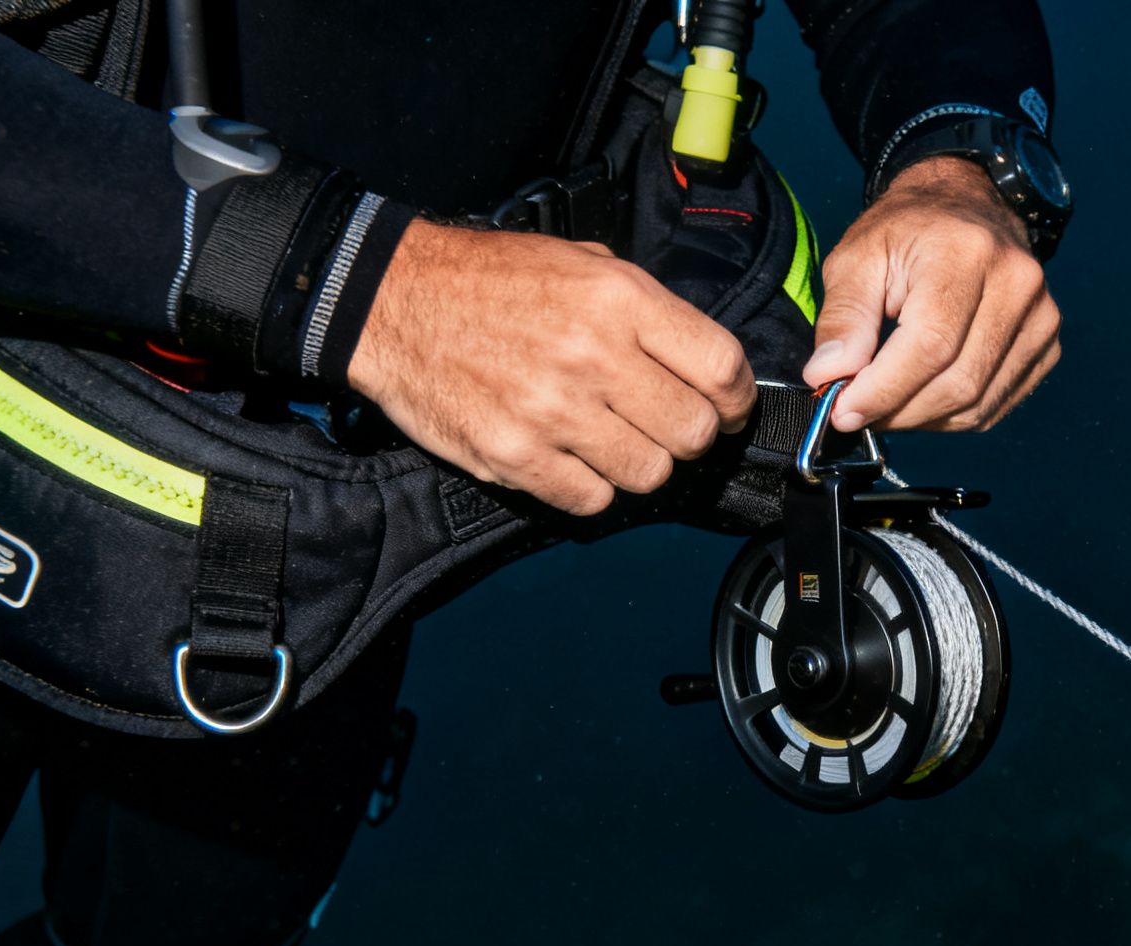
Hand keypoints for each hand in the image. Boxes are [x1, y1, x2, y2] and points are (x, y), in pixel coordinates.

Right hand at [347, 221, 755, 514]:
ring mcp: (553, 412)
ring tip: (611, 438)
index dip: (736, 398)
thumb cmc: (493, 280)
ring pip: (649, 473)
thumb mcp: (583, 261)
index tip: (727, 407)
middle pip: (693, 432)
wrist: (393, 300)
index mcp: (619, 300)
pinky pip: (592, 499)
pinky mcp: (516, 457)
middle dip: (689, 435)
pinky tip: (569, 455)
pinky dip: (589, 486)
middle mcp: (593, 356)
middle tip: (663, 424)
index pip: (721, 368)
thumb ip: (649, 310)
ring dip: (640, 463)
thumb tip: (705, 362)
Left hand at [804, 156, 1061, 432]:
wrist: (966, 206)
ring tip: (885, 403)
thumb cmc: (907, 232)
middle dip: (898, 411)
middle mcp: (1016, 284)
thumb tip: (828, 377)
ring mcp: (1041, 317)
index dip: (884, 390)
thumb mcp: (857, 257)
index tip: (843, 411)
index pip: (930, 345)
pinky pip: (995, 406)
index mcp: (966, 253)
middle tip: (855, 411)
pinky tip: (921, 397)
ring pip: (977, 404)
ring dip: (921, 418)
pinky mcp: (1046, 344)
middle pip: (958, 382)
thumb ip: (843, 317)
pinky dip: (951, 416)